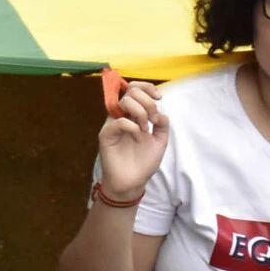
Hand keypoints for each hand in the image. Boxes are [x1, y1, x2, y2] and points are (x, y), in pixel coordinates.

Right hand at [96, 81, 169, 197]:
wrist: (133, 182)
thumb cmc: (143, 162)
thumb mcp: (160, 140)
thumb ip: (163, 124)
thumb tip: (160, 112)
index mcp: (133, 114)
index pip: (135, 89)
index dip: (147, 88)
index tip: (159, 98)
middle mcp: (122, 116)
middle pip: (131, 91)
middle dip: (147, 103)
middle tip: (153, 121)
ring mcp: (113, 124)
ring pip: (125, 102)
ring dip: (141, 113)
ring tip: (145, 130)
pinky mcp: (106, 135)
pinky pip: (120, 121)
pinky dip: (133, 128)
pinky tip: (138, 138)